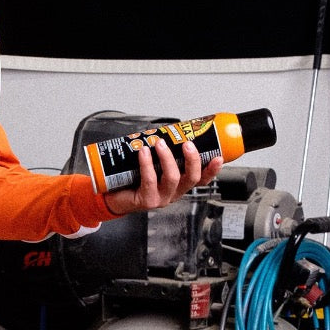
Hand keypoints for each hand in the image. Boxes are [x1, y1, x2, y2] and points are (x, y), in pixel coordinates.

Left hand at [103, 140, 223, 216]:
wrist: (112, 196)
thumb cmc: (133, 178)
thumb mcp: (153, 164)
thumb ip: (163, 152)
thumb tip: (166, 129)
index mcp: (179, 184)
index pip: (201, 179)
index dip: (211, 170)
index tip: (218, 157)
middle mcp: (173, 193)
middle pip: (191, 178)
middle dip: (192, 160)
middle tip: (187, 143)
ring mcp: (161, 198)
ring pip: (172, 178)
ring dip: (167, 158)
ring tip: (160, 144)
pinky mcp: (146, 200)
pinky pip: (150, 180)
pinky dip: (147, 164)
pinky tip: (144, 153)